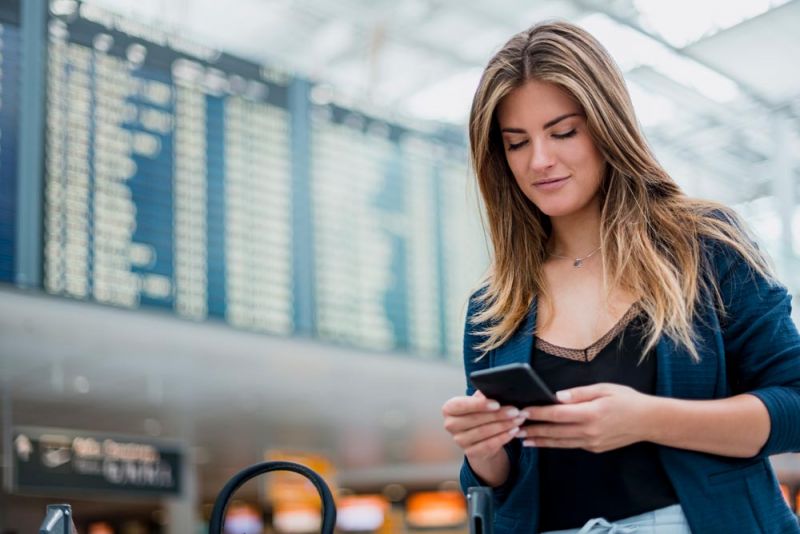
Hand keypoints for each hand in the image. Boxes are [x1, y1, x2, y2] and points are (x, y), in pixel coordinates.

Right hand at [442, 391, 527, 460]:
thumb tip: (495, 390)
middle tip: (515, 411)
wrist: (478, 438)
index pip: (462, 405)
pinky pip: (488, 445)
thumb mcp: (479, 402)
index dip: (480, 405)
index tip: (497, 404)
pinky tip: (513, 431)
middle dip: (498, 415)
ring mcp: (459, 440)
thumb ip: (483, 396)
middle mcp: (450, 425)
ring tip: (518, 420)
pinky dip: (503, 438)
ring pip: (484, 432)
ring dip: (504, 426)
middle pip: (475, 419)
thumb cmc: (479, 413)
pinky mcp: (470, 452)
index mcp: (449, 408)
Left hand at [518, 383, 654, 452]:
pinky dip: (555, 443)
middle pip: (554, 432)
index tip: (522, 411)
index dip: (538, 413)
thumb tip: (556, 396)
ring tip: (523, 439)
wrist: (649, 421)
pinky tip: (544, 441)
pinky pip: (570, 445)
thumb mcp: (603, 389)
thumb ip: (578, 393)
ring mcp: (591, 442)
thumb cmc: (626, 400)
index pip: (557, 414)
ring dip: (540, 441)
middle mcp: (589, 431)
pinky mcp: (594, 448)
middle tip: (513, 429)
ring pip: (560, 443)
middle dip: (533, 430)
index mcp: (590, 413)